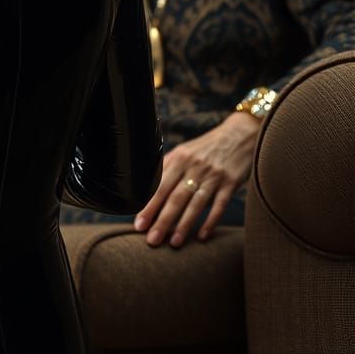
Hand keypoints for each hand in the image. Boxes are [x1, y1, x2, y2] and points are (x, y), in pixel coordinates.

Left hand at [134, 112, 258, 247]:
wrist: (240, 134)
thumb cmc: (207, 147)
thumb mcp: (186, 151)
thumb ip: (169, 167)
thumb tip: (149, 187)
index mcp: (179, 159)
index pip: (159, 186)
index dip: (148, 206)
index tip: (138, 224)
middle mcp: (193, 167)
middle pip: (174, 197)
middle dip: (162, 220)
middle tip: (151, 240)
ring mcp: (213, 175)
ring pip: (195, 204)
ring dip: (183, 225)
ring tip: (173, 243)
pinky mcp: (231, 183)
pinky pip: (219, 205)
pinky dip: (210, 221)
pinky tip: (202, 236)